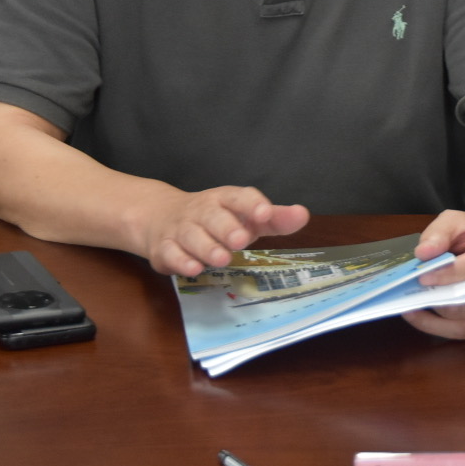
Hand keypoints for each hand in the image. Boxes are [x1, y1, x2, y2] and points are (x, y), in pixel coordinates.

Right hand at [136, 186, 308, 276]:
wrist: (162, 217)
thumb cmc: (217, 219)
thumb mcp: (246, 216)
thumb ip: (274, 219)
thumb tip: (303, 214)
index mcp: (225, 200)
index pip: (239, 197)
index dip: (252, 204)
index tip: (265, 213)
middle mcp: (202, 211)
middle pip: (213, 216)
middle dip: (226, 227)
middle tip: (241, 240)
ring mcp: (182, 228)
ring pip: (192, 235)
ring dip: (206, 247)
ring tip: (222, 258)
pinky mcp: (165, 248)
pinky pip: (171, 252)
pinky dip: (181, 261)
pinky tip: (193, 268)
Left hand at [404, 211, 464, 339]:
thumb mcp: (458, 221)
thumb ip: (439, 233)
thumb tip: (422, 254)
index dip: (450, 273)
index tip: (422, 276)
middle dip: (433, 294)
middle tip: (403, 291)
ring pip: (460, 317)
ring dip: (431, 310)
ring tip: (405, 301)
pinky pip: (460, 331)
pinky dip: (435, 326)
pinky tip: (416, 315)